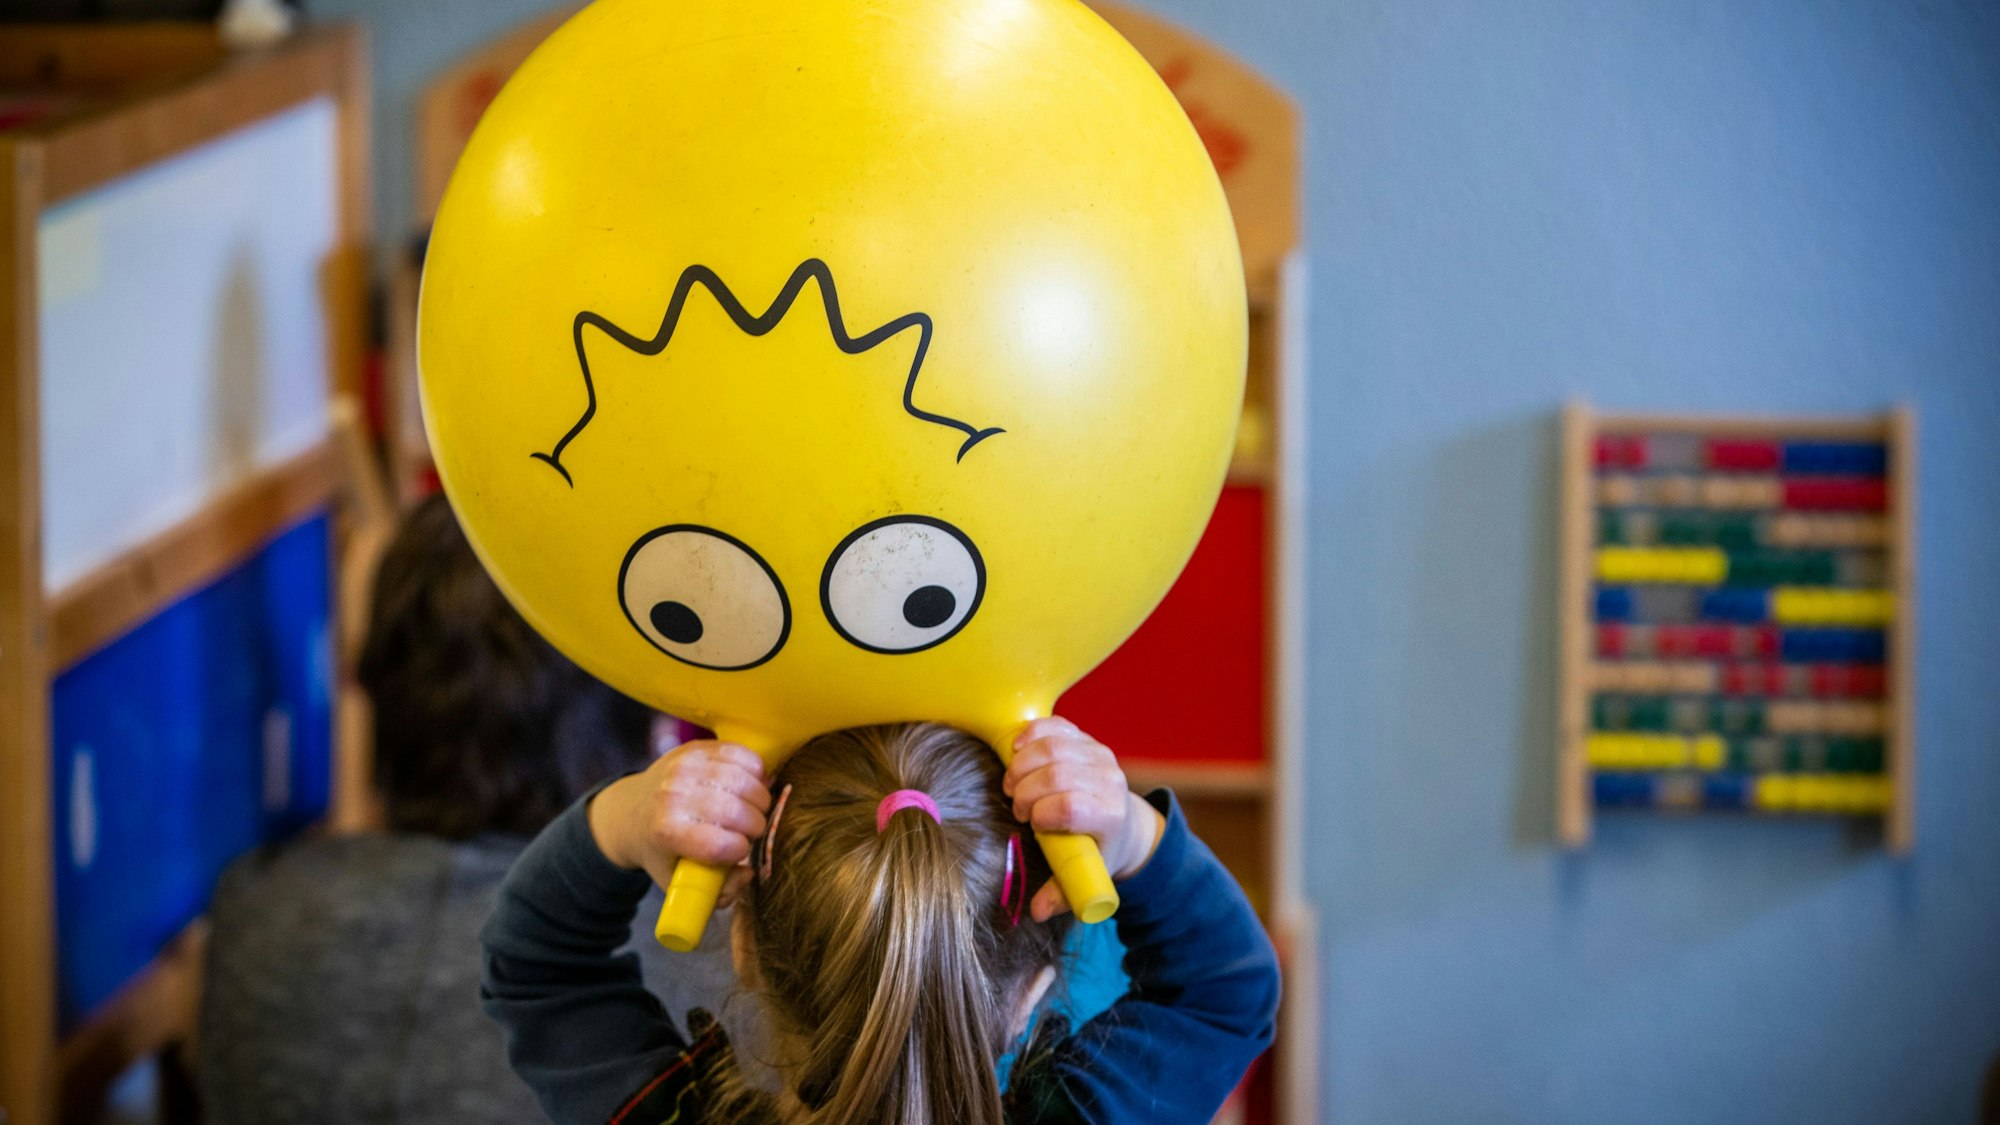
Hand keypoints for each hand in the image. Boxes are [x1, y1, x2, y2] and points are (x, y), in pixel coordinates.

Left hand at [588, 740, 769, 904]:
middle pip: (737, 812)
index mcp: (667, 833)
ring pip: (744, 781)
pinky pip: (741, 754)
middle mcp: (672, 797)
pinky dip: (756, 770)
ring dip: (759, 798)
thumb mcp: (678, 882)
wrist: (630, 811)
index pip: (721, 845)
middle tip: (751, 829)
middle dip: (755, 825)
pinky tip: (751, 784)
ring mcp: (684, 767)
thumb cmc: (661, 850)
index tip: (740, 851)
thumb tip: (747, 873)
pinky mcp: (695, 748)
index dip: (741, 850)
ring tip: (754, 808)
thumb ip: (718, 891)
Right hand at [1003, 717, 1165, 921]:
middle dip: (1025, 790)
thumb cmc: (1096, 850)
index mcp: (1110, 815)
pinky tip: (1018, 752)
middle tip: (1017, 806)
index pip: (1071, 805)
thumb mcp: (1084, 875)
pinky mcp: (1086, 738)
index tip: (1032, 824)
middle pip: (1056, 774)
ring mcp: (1099, 755)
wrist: (1123, 821)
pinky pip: (1054, 726)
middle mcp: (1110, 780)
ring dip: (1021, 764)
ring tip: (1014, 784)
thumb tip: (1037, 912)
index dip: (1041, 813)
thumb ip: (1061, 894)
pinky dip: (1030, 735)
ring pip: (1052, 746)